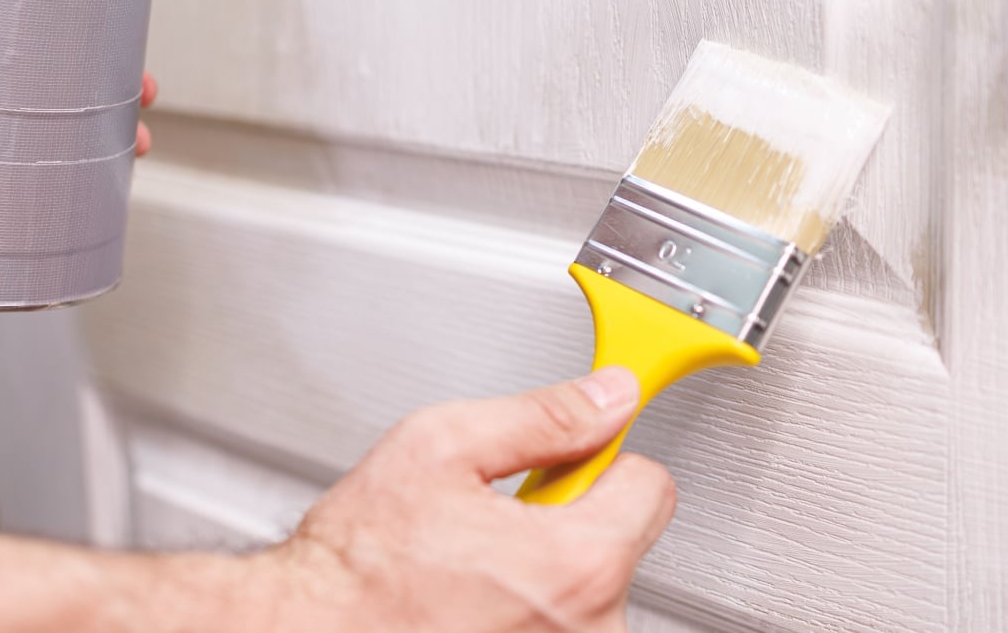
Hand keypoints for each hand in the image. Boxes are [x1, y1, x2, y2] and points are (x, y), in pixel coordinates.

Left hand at [0, 0, 157, 203]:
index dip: (62, 17)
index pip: (0, 3)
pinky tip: (41, 212)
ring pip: (12, 134)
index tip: (107, 29)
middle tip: (133, 101)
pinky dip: (9, 201)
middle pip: (27, 75)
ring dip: (65, 149)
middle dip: (89, 89)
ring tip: (114, 161)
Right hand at [247, 367, 676, 631]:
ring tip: (472, 569)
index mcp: (578, 562)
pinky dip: (527, 614)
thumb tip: (608, 397)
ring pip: (588, 593)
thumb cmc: (356, 565)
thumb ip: (543, 417)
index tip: (574, 459)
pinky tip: (472, 605)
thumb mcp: (442, 447)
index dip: (603, 459)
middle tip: (496, 522)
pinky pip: (560, 628)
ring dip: (546, 576)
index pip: (651, 486)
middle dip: (568, 523)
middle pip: (619, 544)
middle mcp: (589, 629)